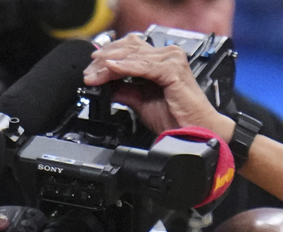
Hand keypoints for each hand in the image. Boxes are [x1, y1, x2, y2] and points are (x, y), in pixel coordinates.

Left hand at [82, 33, 230, 138]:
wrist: (195, 132)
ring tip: (93, 74)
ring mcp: (172, 60)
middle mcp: (168, 55)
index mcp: (162, 60)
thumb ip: (126, 92)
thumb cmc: (177, 119)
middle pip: (129, 49)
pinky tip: (109, 69)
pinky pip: (142, 66)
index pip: (129, 51)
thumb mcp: (142, 103)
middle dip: (104, 60)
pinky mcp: (173, 69)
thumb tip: (107, 87)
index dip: (108, 58)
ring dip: (109, 65)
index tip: (90, 71)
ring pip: (132, 56)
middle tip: (87, 73)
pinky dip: (124, 67)